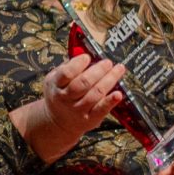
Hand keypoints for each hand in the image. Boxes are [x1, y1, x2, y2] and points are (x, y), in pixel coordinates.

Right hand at [12, 53, 126, 163]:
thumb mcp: (55, 79)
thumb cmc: (59, 95)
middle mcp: (66, 98)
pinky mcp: (90, 119)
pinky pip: (101, 110)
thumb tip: (84, 53)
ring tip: (118, 70)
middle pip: (83, 83)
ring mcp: (78, 110)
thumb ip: (68, 66)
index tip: (87, 57)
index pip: (66, 74)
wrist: (57, 121)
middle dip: (98, 71)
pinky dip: (110, 101)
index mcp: (56, 85)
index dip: (78, 64)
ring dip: (109, 80)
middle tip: (108, 62)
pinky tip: (118, 94)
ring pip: (95, 94)